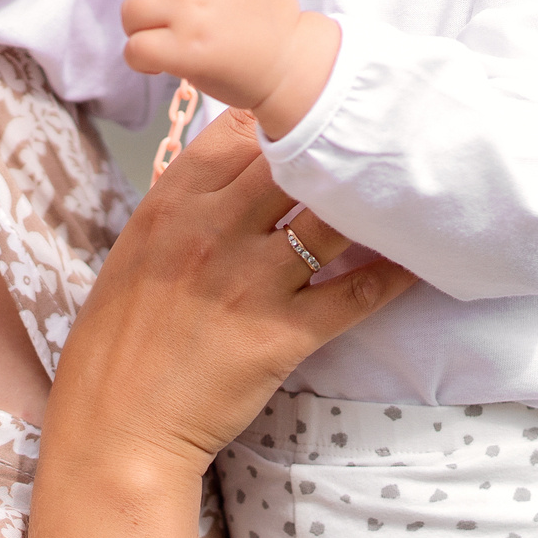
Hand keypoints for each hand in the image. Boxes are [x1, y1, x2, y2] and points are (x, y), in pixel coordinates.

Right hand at [44, 108, 412, 483]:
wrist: (116, 422)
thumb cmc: (123, 336)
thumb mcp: (142, 246)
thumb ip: (192, 200)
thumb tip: (244, 159)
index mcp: (174, 203)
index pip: (240, 128)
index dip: (282, 115)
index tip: (310, 115)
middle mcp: (214, 230)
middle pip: (294, 158)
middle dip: (333, 147)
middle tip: (372, 141)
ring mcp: (251, 281)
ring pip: (332, 217)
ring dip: (371, 203)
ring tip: (406, 189)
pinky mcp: (281, 333)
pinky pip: (356, 293)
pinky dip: (395, 273)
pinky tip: (421, 257)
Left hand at [104, 0, 340, 138]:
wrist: (291, 63)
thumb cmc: (268, 19)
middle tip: (156, 15)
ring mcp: (193, 12)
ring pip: (131, 11)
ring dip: (138, 30)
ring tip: (163, 42)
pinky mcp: (186, 51)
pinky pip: (135, 48)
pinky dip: (139, 59)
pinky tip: (158, 65)